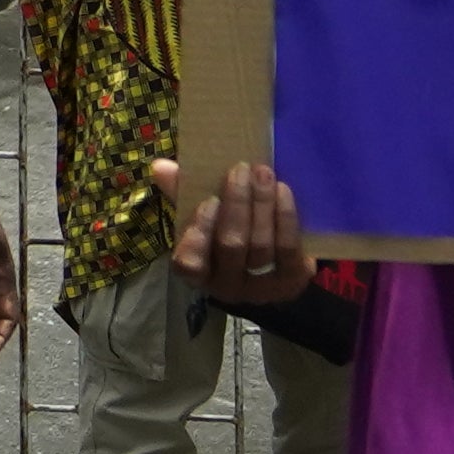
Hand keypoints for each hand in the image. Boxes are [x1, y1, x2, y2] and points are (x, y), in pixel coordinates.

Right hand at [154, 154, 306, 307]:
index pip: (189, 263)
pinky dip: (286, 218)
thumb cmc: (228, 233)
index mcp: (199, 272)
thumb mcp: (204, 217)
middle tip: (242, 169)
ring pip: (261, 245)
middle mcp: (228, 287)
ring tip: (264, 174)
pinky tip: (282, 192)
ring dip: (263, 204)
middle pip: (232, 245)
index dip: (199, 233)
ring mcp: (262, 288)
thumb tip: (161, 166)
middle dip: (237, 204)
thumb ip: (182, 193)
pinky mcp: (292, 282)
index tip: (209, 200)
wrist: (275, 267)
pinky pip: (289, 249)